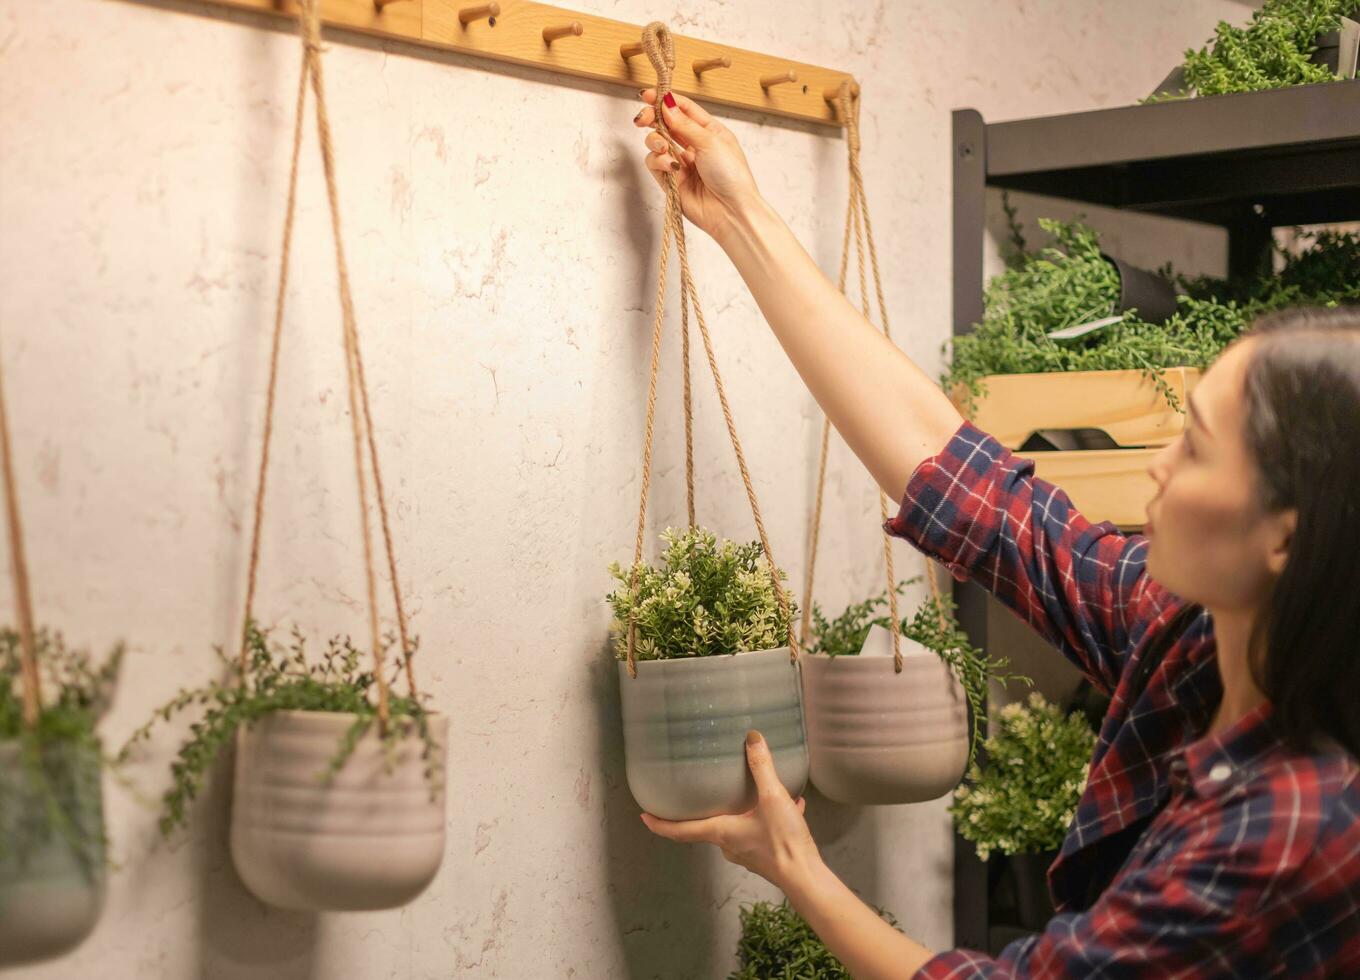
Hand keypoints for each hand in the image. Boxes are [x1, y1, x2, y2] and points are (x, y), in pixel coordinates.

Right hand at [632, 90, 762, 243]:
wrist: (731, 211)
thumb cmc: (731, 175)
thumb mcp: (711, 141)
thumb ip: (685, 124)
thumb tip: (666, 104)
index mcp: (709, 131)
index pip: (683, 109)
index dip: (665, 100)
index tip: (649, 94)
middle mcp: (694, 145)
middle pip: (665, 124)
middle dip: (652, 118)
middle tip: (643, 119)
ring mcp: (681, 163)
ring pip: (656, 143)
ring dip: (654, 141)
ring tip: (662, 147)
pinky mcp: (671, 181)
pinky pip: (655, 164)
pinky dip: (658, 161)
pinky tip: (670, 166)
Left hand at [640, 730, 819, 890]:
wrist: (807, 878)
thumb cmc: (783, 842)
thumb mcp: (772, 799)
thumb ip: (762, 768)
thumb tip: (752, 738)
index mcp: (721, 832)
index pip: (680, 830)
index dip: (659, 823)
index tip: (644, 816)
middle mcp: (729, 845)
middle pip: (707, 827)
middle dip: (704, 811)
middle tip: (698, 794)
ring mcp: (747, 853)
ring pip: (737, 827)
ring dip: (741, 810)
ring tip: (755, 791)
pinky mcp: (766, 856)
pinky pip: (761, 832)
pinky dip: (768, 818)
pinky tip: (790, 806)